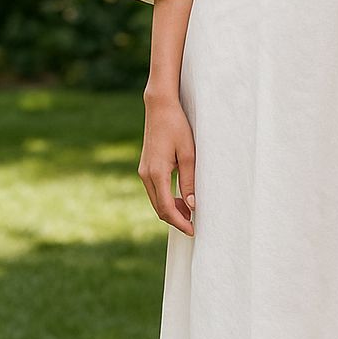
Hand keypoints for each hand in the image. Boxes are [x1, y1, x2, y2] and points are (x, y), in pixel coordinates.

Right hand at [138, 92, 195, 234]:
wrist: (160, 108)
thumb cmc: (177, 127)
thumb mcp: (189, 155)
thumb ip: (189, 181)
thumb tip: (192, 206)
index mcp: (156, 173)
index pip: (166, 208)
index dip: (180, 222)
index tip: (192, 230)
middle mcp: (146, 174)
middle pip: (159, 208)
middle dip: (176, 219)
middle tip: (194, 225)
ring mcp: (143, 171)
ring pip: (156, 201)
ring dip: (171, 210)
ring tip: (190, 212)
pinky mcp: (145, 167)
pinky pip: (155, 191)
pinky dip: (166, 199)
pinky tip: (180, 199)